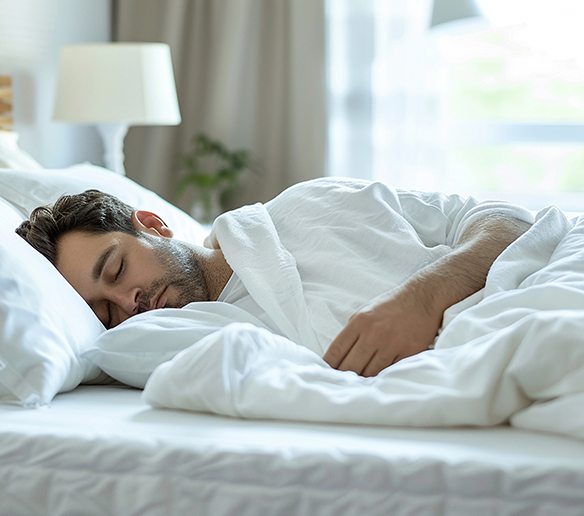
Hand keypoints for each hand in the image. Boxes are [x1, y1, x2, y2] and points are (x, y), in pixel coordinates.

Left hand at [323, 284, 441, 376]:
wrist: (422, 299)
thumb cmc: (390, 307)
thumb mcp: (364, 313)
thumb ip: (352, 333)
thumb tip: (338, 356)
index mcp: (359, 322)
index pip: (336, 350)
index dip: (328, 366)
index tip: (324, 375)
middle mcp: (373, 333)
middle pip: (351, 366)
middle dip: (343, 378)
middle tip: (339, 386)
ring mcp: (391, 344)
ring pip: (370, 373)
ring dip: (362, 382)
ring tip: (356, 389)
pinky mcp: (408, 352)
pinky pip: (390, 371)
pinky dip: (382, 378)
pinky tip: (377, 383)